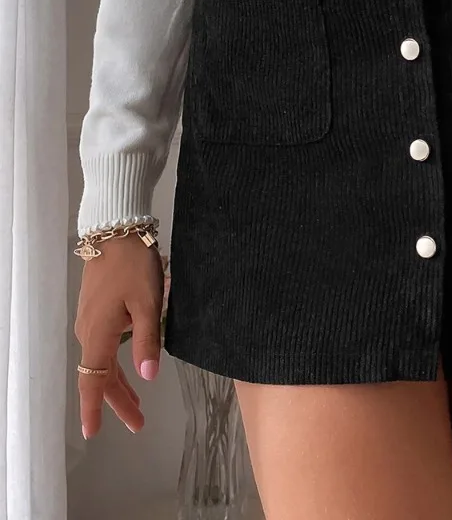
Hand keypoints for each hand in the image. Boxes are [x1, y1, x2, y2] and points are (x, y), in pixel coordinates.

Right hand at [74, 235, 164, 437]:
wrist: (116, 231)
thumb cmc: (134, 266)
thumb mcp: (149, 303)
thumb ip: (147, 341)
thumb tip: (148, 377)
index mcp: (99, 334)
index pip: (93, 381)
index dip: (94, 409)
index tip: (93, 433)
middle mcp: (89, 331)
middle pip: (100, 375)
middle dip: (117, 401)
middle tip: (138, 423)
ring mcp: (90, 319)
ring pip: (102, 360)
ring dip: (118, 383)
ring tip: (137, 403)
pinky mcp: (96, 308)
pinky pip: (103, 345)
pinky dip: (115, 363)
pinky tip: (128, 366)